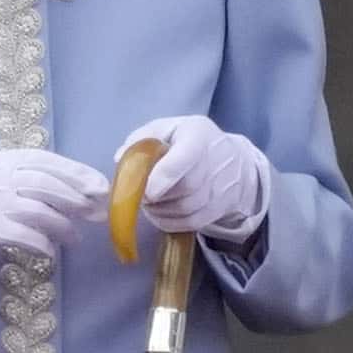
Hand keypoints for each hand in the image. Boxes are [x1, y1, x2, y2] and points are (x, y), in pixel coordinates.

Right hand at [0, 145, 111, 302]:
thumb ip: (19, 187)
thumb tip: (72, 195)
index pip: (40, 158)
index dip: (73, 171)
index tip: (99, 186)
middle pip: (41, 180)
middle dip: (75, 196)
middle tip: (96, 213)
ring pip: (33, 206)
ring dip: (61, 224)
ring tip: (74, 238)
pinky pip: (16, 232)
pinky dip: (39, 241)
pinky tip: (49, 252)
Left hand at [115, 113, 271, 245]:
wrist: (232, 162)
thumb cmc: (188, 142)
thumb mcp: (166, 129)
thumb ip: (141, 139)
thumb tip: (120, 158)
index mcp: (198, 135)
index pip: (186, 156)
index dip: (164, 176)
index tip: (146, 190)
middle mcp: (216, 160)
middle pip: (186, 187)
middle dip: (157, 195)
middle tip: (140, 194)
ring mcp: (221, 187)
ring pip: (186, 208)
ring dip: (160, 210)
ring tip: (149, 201)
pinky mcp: (218, 209)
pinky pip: (190, 223)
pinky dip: (168, 221)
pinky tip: (160, 212)